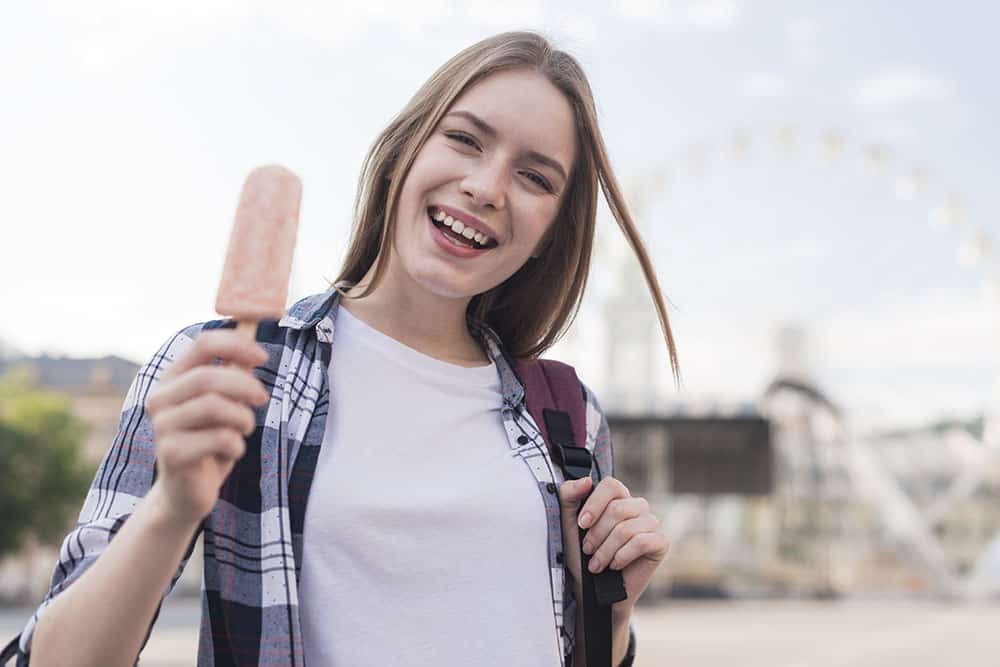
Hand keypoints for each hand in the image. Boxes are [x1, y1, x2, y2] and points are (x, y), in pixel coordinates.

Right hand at [145, 330, 268, 526]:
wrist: (186, 492)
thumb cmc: (210, 440)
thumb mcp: (226, 403)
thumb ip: (235, 372)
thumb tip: (254, 339)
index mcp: (173, 378)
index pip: (202, 344)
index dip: (236, 344)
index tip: (263, 357)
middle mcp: (160, 398)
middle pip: (209, 376)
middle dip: (246, 386)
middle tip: (263, 399)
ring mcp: (162, 426)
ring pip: (216, 407)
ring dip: (243, 419)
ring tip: (243, 430)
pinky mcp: (171, 453)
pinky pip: (219, 438)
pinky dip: (236, 445)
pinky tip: (231, 452)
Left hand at [558, 476, 668, 617]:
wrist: (592, 590)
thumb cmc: (581, 554)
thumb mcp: (568, 523)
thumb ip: (569, 496)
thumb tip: (586, 480)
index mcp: (618, 498)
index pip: (611, 485)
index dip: (594, 504)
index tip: (581, 525)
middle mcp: (637, 507)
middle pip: (618, 509)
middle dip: (597, 534)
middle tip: (587, 550)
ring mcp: (651, 524)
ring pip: (626, 529)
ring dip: (606, 550)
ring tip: (597, 564)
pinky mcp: (661, 542)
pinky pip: (641, 542)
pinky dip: (622, 556)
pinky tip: (615, 565)